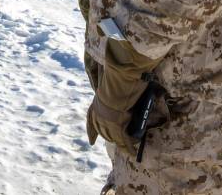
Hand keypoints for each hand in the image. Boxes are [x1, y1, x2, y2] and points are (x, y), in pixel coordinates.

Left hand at [86, 38, 160, 155]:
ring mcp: (107, 121)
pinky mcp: (117, 126)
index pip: (90, 120)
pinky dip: (128, 146)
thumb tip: (106, 70)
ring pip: (113, 136)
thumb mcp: (110, 78)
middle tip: (117, 140)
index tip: (91, 142)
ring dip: (120, 141)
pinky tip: (131, 151)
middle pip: (102, 130)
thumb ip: (107, 77)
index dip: (91, 132)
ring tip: (128, 144)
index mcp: (96, 104)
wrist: (119, 79)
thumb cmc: (116, 75)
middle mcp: (99, 114)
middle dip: (109, 136)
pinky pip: (123, 140)